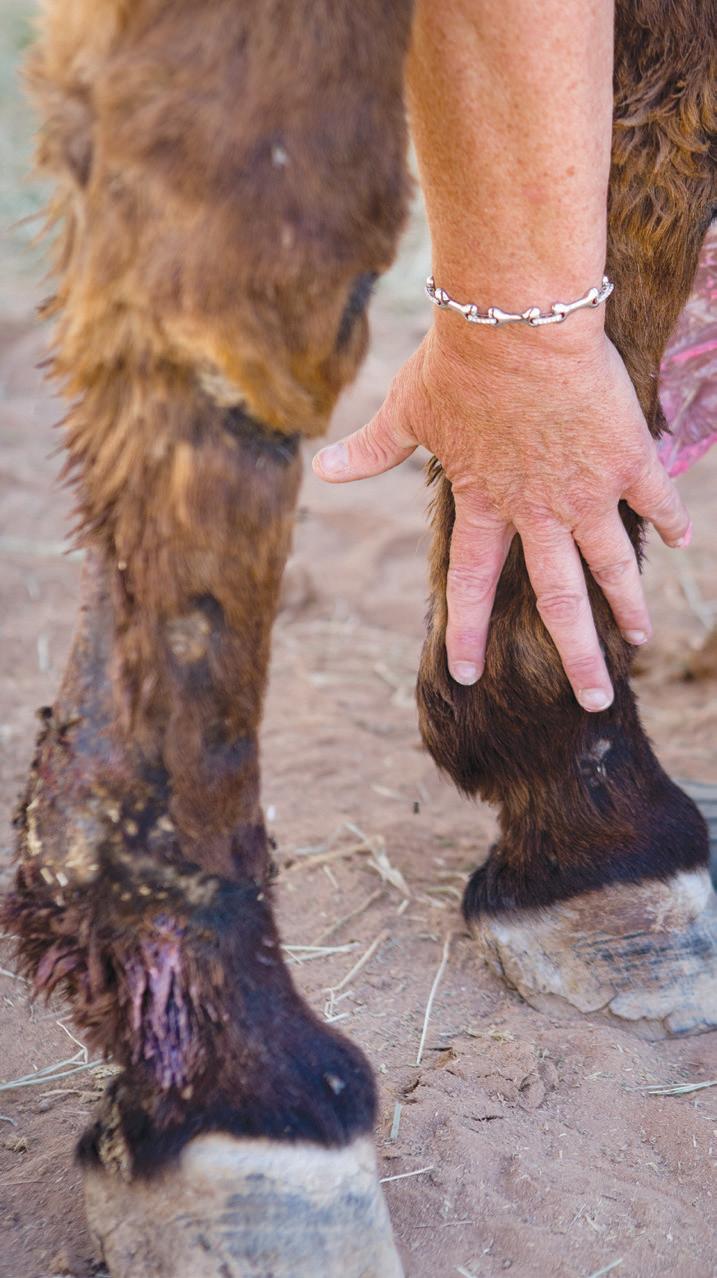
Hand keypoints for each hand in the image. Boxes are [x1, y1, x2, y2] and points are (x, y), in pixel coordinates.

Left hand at [312, 325, 690, 711]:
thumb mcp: (406, 408)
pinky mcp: (624, 457)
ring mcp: (585, 489)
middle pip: (559, 601)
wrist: (516, 319)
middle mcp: (537, 511)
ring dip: (627, 607)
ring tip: (641, 641)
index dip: (468, 632)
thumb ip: (370, 448)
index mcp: (483, 504)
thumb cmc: (455, 360)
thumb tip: (320, 468)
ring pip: (610, 566)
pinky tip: (681, 544)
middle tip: (591, 700)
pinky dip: (668, 521)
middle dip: (577, 657)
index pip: (471, 584)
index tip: (468, 675)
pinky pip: (654, 499)